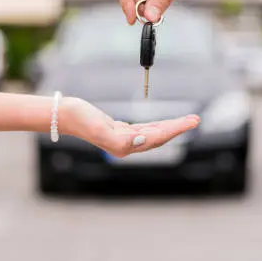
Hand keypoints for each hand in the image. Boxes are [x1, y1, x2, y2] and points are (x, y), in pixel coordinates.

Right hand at [59, 97, 199, 157]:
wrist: (66, 115)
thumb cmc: (81, 119)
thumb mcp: (100, 128)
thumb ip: (121, 138)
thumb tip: (142, 140)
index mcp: (125, 146)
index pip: (158, 137)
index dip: (176, 129)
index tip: (191, 121)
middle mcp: (127, 145)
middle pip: (159, 136)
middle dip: (178, 128)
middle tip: (196, 119)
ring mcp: (123, 139)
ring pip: (153, 133)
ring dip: (170, 127)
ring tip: (186, 121)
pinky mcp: (119, 131)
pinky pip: (144, 130)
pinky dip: (156, 126)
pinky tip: (162, 124)